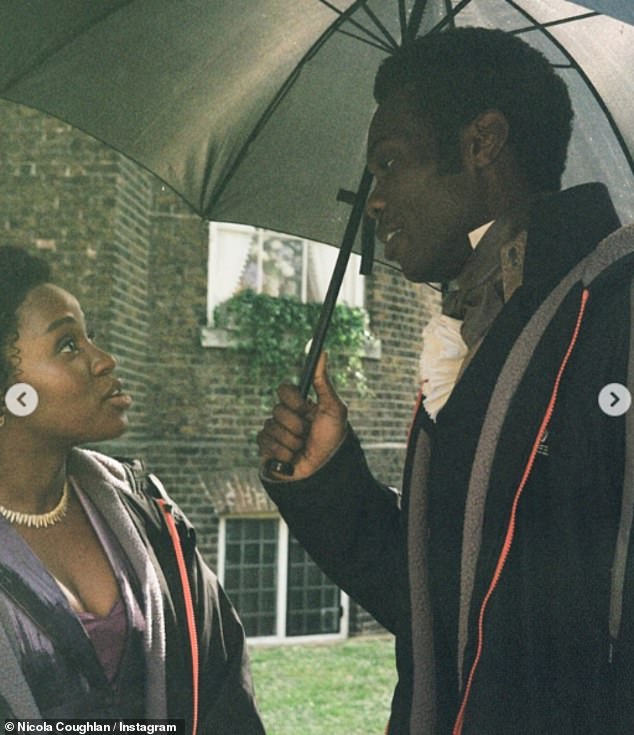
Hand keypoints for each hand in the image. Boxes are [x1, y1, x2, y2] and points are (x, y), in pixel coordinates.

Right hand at [257, 352, 347, 479]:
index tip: (305, 408)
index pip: (284, 389)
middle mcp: (286, 416)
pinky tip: (292, 459)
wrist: (325, 473)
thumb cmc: (333, 441)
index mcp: (300, 404)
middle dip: (296, 426)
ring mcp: (275, 432)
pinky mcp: (266, 449)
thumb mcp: (333, 409)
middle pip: (277, 410)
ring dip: (291, 441)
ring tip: (302, 449)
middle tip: (309, 435)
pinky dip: (282, 452)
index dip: (293, 399)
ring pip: (272, 427)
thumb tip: (322, 352)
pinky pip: (265, 442)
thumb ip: (323, 381)